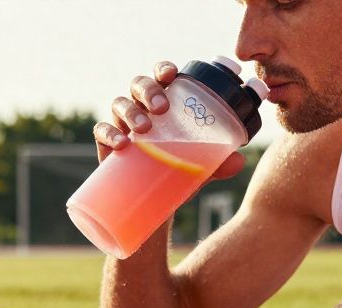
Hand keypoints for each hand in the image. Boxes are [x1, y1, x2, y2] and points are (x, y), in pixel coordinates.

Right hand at [93, 61, 244, 179]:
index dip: (164, 69)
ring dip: (131, 111)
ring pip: (119, 103)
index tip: (172, 75)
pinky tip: (121, 144)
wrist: (154, 204)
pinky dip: (109, 133)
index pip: (162, 77)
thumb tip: (239, 160)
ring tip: (144, 128)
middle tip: (161, 107)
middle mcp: (142, 108)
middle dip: (148, 90)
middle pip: (139, 85)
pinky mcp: (107, 144)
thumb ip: (218, 162)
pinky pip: (102, 130)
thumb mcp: (200, 169)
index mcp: (165, 104)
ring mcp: (123, 125)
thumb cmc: (177, 174)